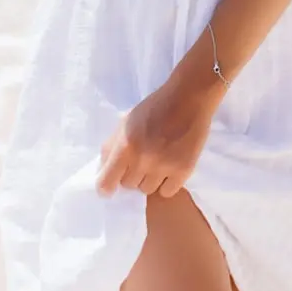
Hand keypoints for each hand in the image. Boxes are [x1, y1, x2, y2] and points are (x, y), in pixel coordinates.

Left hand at [94, 79, 215, 198]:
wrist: (188, 98)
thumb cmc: (154, 107)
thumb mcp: (125, 122)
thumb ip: (111, 146)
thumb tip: (102, 171)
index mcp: (125, 146)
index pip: (107, 183)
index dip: (106, 186)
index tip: (110, 186)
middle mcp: (143, 160)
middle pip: (128, 185)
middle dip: (131, 174)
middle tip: (141, 158)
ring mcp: (164, 167)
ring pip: (147, 189)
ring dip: (149, 179)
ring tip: (157, 162)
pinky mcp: (184, 170)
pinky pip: (167, 192)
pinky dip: (166, 183)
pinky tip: (169, 168)